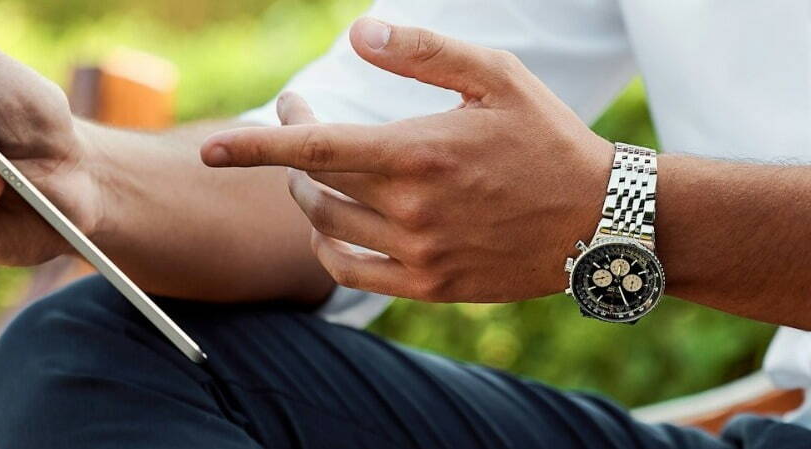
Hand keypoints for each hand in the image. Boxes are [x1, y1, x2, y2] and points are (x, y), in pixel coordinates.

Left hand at [201, 18, 611, 301]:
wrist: (600, 221)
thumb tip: (358, 34)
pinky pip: (350, 272)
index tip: (210, 148)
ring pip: (328, 227)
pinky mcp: (431, 286)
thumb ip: (424, 51)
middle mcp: (411, 210)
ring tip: (319, 170)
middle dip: (292, 151)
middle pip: (315, 184)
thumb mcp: (497, 76)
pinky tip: (331, 226)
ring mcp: (419, 254)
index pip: (314, 148)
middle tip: (304, 119)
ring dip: (309, 196)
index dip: (254, 146)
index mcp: (418, 153)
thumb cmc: (549, 138)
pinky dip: (327, 248)